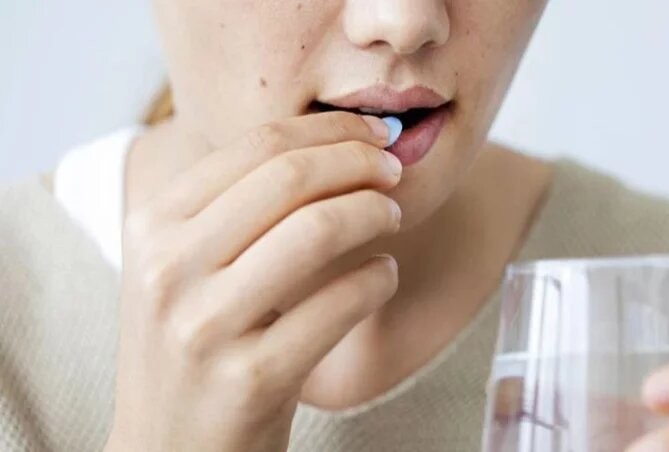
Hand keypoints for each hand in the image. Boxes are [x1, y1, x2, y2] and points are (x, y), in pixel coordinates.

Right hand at [106, 111, 401, 451]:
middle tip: (392, 171)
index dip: (328, 130)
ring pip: (317, 229)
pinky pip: (340, 303)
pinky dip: (378, 279)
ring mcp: (205, 327)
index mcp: (151, 227)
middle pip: (289, 177)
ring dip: (374, 212)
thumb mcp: (183, 269)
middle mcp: (167, 270)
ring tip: (392, 216)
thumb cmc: (192, 349)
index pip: (255, 146)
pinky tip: (383, 276)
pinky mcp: (251, 379)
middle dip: (359, 162)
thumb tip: (327, 147)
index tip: (371, 135)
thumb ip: (232, 208)